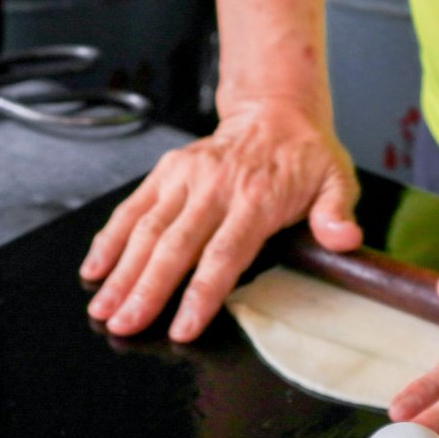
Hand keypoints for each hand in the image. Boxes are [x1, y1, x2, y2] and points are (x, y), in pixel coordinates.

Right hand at [81, 102, 362, 341]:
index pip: (224, 254)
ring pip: (146, 229)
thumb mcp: (337, 180)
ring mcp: (185, 177)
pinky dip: (110, 239)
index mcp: (255, 197)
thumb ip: (336, 214)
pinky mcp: (166, 172)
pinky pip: (133, 208)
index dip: (201, 294)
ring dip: (122, 272)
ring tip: (103, 308)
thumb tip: (344, 239)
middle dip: (146, 290)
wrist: (275, 110)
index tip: (182, 327)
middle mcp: (214, 187)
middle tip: (123, 326)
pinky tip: (94, 270)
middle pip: (174, 247)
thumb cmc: (305, 156)